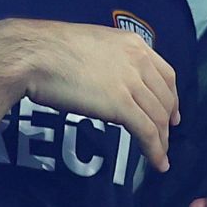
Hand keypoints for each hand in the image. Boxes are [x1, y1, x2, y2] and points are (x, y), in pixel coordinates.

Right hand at [0, 17, 180, 171]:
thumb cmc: (50, 49)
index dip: (172, 97)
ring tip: (161, 157)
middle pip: (165, 97)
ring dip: (162, 140)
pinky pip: (146, 131)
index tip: (172, 113)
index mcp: (132, 43)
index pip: (166, 73)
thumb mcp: (91, 45)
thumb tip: (108, 79)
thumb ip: (109, 60)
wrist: (34, 55)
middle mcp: (138, 60)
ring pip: (158, 116)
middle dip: (167, 122)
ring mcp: (131, 82)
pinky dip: (155, 149)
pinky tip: (157, 162)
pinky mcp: (121, 104)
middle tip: (165, 138)